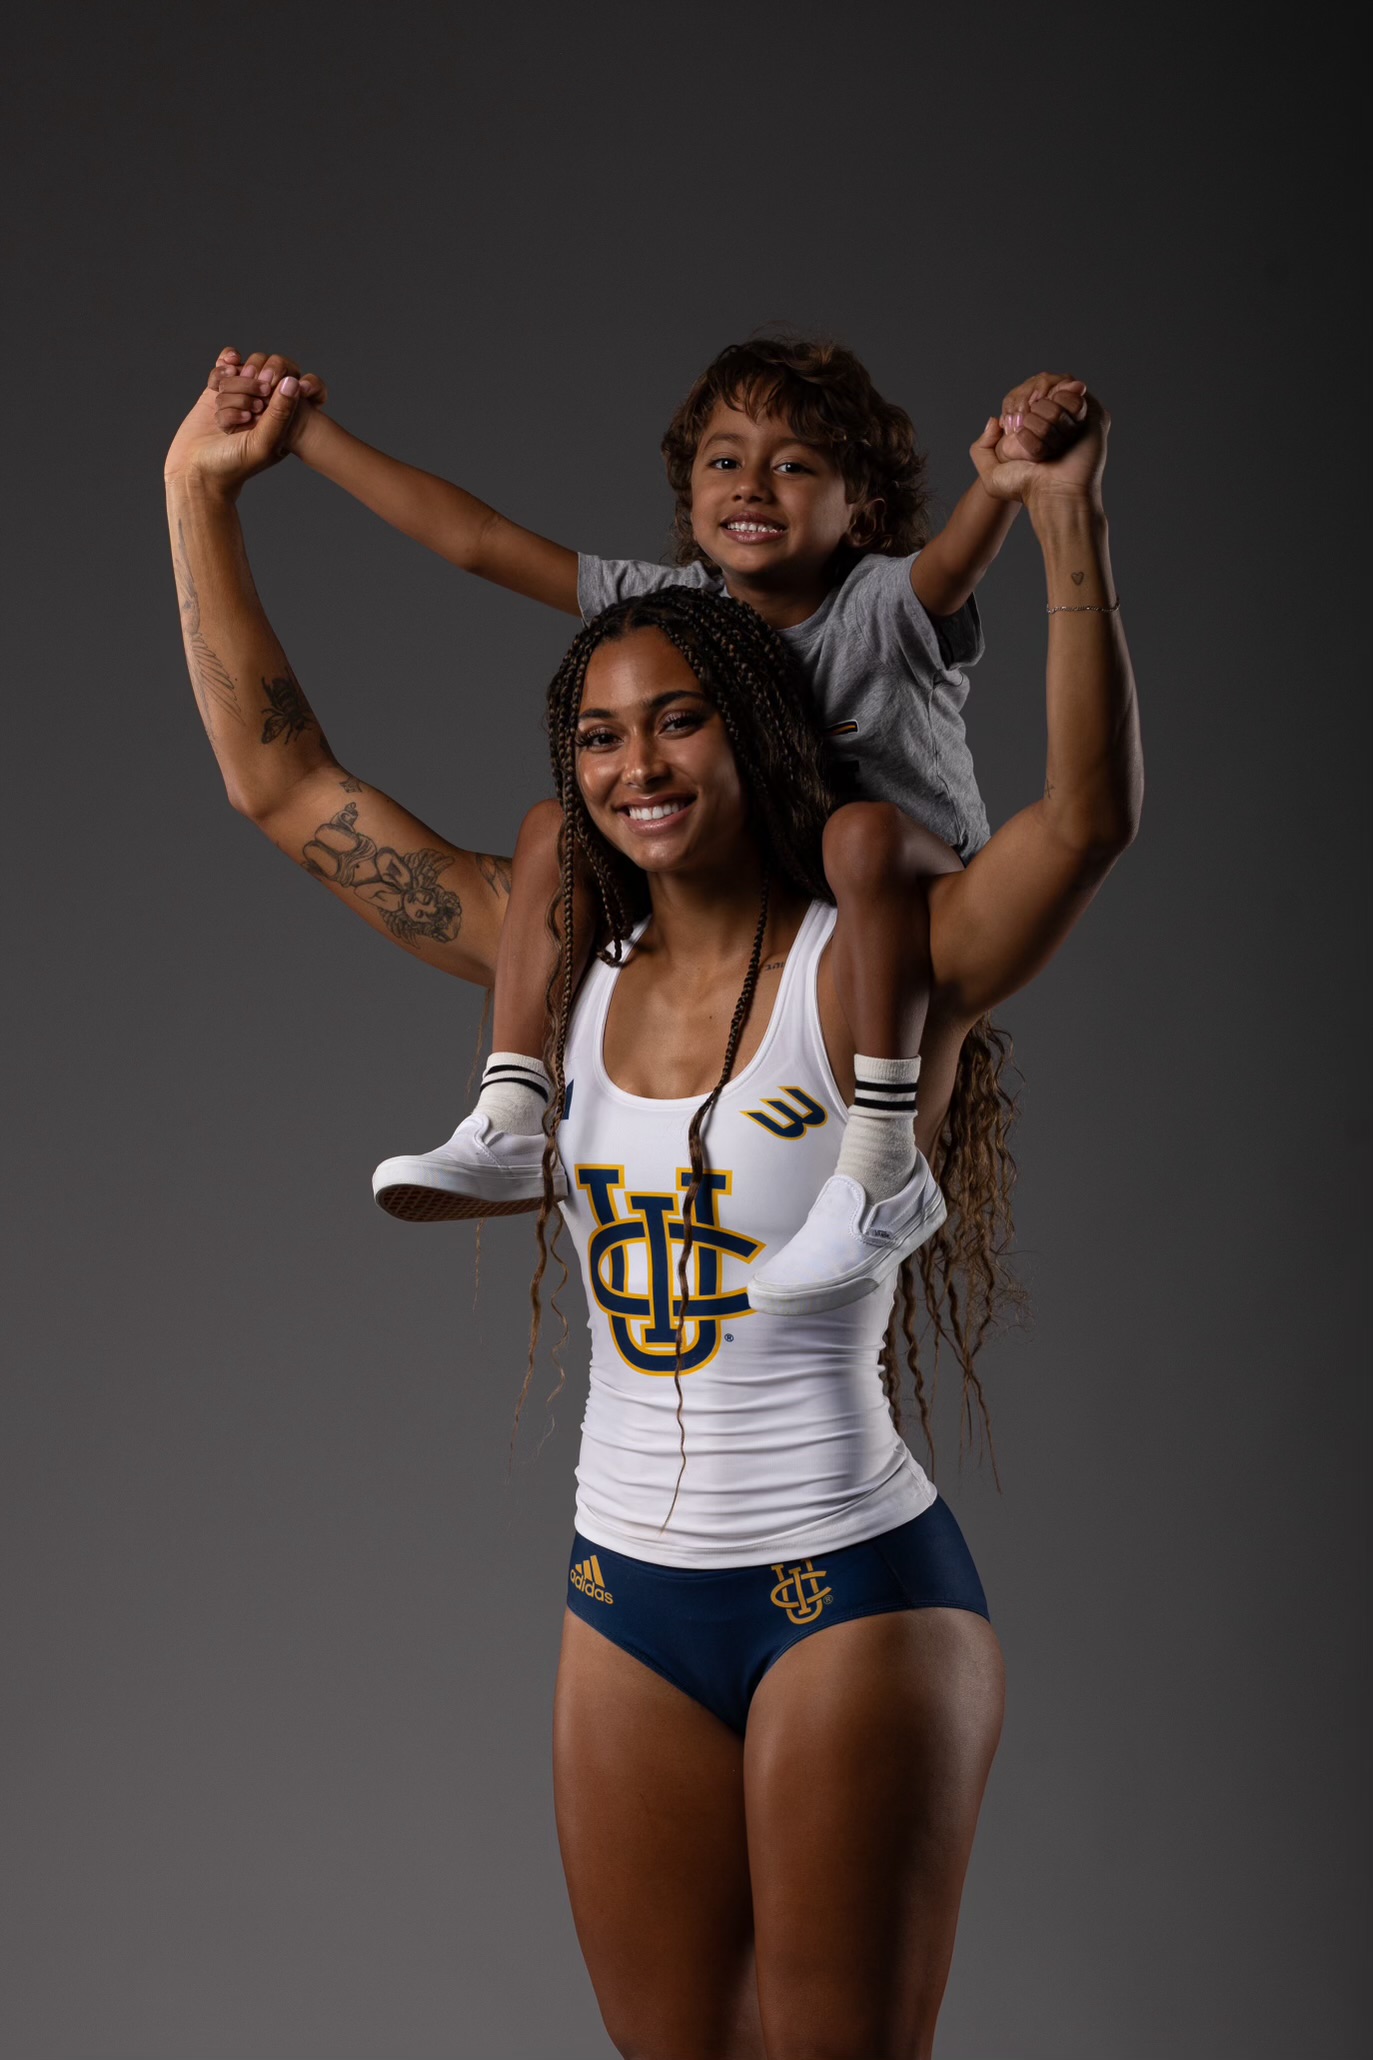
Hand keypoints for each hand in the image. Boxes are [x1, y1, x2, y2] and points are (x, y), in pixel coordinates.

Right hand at [211, 347, 327, 455]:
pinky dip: (220, 372)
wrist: (197, 472)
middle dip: (247, 389)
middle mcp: (263, 407)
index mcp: (282, 420)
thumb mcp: (263, 442)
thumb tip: (294, 382)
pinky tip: (216, 384)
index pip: (286, 382)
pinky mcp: (218, 393)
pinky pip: (224, 367)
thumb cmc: (234, 465)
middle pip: (261, 374)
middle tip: (244, 413)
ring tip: (224, 415)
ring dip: (229, 390)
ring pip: (240, 372)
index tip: (261, 403)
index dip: (272, 383)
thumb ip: (280, 413)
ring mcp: (240, 397)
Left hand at [971, 374, 1107, 509]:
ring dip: (1045, 422)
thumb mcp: (991, 475)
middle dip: (1030, 414)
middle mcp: (1054, 413)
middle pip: (1038, 382)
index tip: (1014, 430)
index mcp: (1032, 421)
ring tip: (1053, 445)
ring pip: (1053, 392)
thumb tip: (995, 420)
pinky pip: (1073, 392)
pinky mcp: (1092, 412)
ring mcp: (1074, 411)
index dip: (1014, 404)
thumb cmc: (1027, 487)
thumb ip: (980, 448)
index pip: (1021, 391)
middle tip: (1035, 442)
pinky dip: (1063, 414)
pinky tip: (1065, 436)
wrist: (1054, 493)